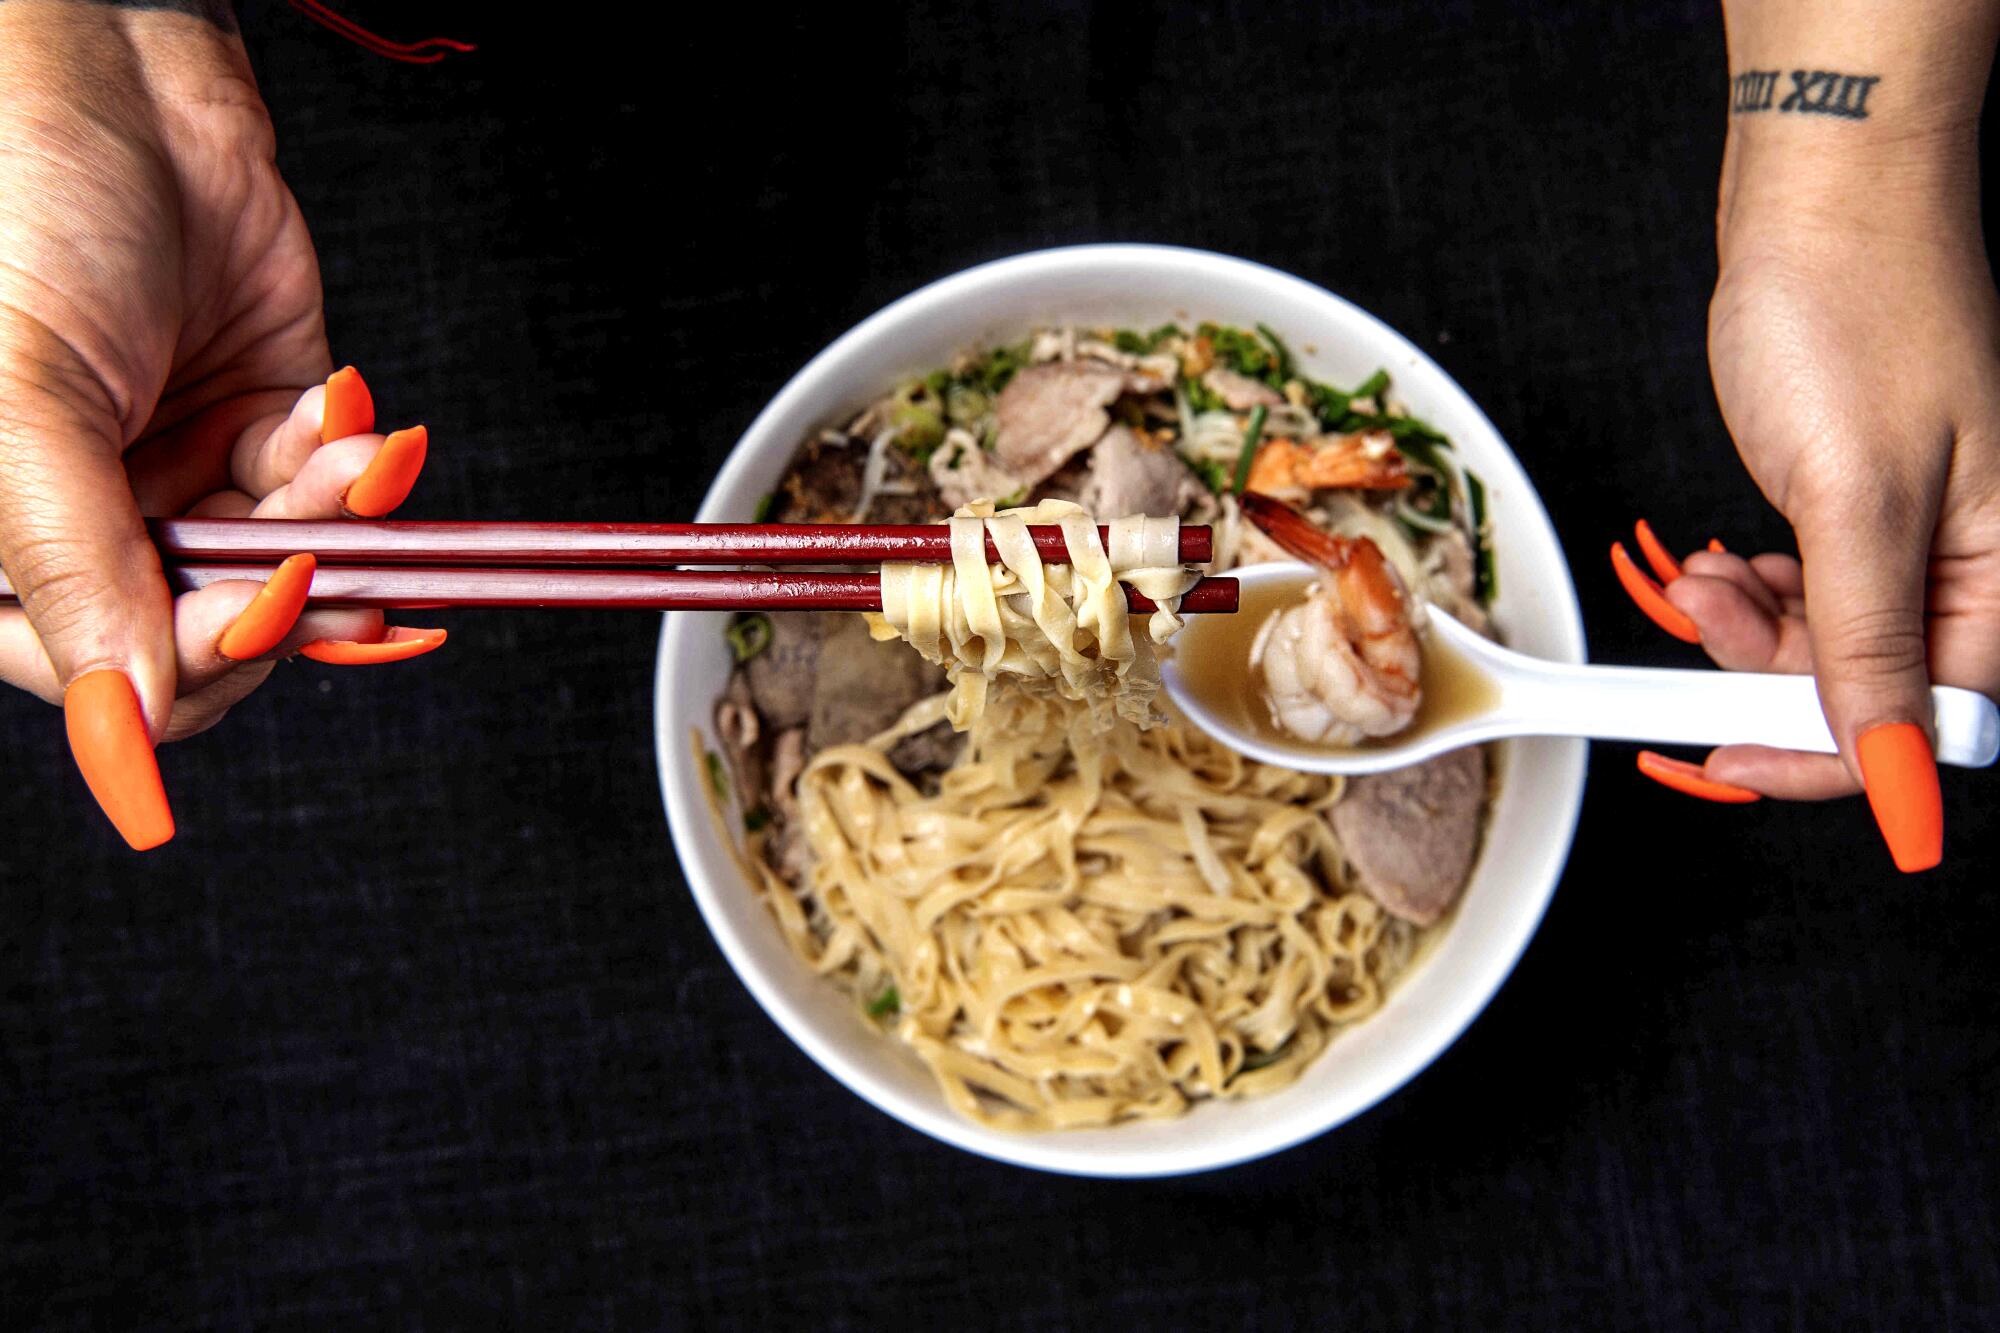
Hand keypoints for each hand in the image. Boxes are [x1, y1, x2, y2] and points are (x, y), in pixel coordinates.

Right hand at [0, 5, 439, 849]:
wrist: (113, 74)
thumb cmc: (23, 206)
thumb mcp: (22, 403)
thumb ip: (73, 567)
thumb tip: (123, 725)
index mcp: (1, 538)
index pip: (104, 671)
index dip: (191, 665)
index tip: (264, 616)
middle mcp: (89, 517)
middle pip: (212, 638)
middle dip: (279, 596)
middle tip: (313, 554)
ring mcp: (179, 472)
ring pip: (286, 568)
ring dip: (331, 522)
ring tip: (338, 449)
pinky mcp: (263, 420)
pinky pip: (329, 494)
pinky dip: (354, 469)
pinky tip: (346, 413)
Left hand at [1625, 119, 1999, 870]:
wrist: (1823, 197)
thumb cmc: (1857, 311)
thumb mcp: (1856, 499)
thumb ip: (1868, 641)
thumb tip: (1892, 763)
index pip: (1928, 719)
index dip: (1827, 754)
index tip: (1730, 758)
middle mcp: (1971, 560)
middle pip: (1867, 687)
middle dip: (1766, 670)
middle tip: (1704, 616)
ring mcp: (1914, 531)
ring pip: (1824, 643)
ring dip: (1748, 630)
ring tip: (1704, 575)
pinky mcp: (1858, 504)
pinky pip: (1806, 590)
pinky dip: (1751, 592)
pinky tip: (1719, 561)